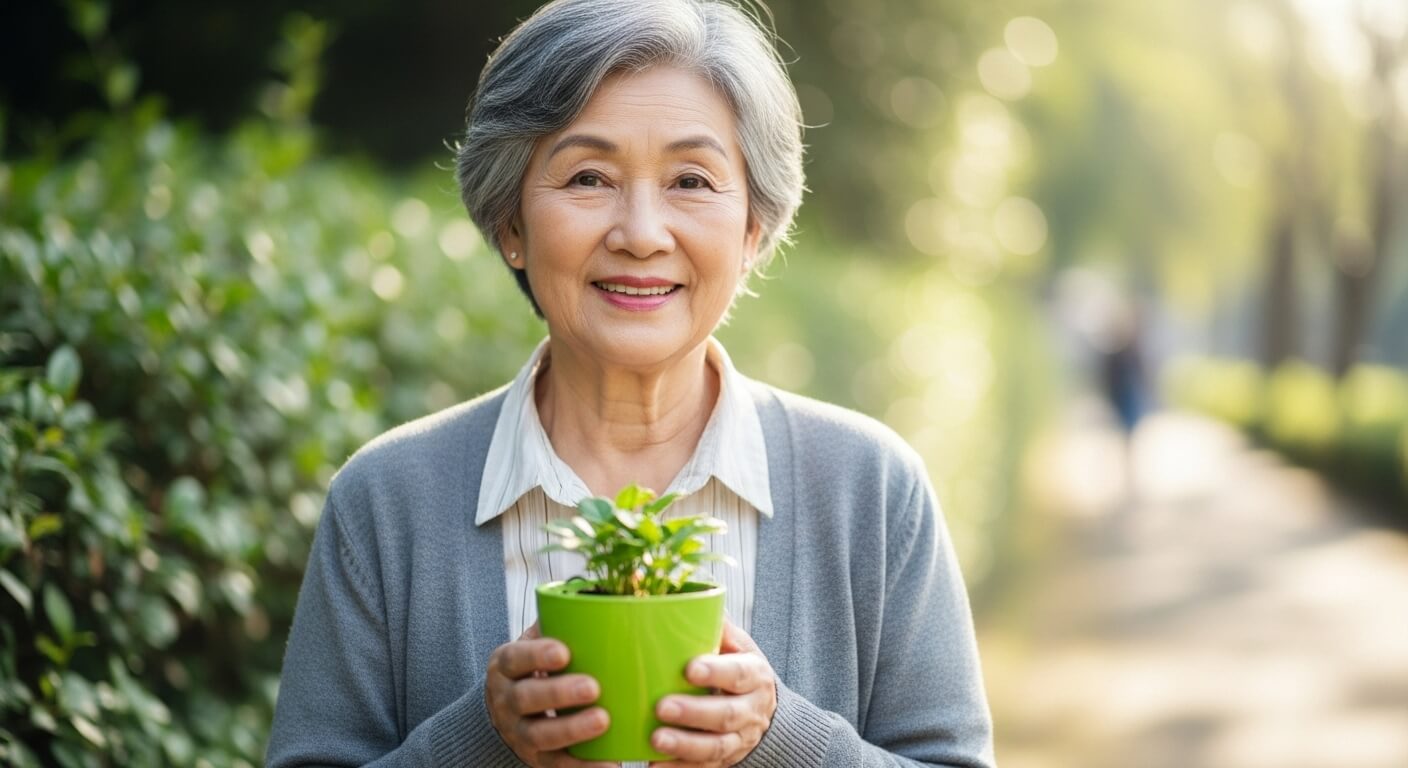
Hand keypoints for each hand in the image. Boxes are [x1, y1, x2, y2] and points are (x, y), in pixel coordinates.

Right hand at [485, 622, 616, 767]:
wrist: (504, 715)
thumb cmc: (532, 670)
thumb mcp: (532, 644)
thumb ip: (556, 624)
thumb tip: (598, 598)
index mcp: (506, 667)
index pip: (515, 659)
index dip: (537, 656)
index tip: (564, 651)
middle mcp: (506, 701)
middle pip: (526, 699)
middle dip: (559, 694)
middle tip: (592, 687)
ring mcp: (519, 733)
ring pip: (541, 735)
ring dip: (573, 730)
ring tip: (603, 720)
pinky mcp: (537, 760)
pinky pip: (558, 766)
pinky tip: (610, 763)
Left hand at [649, 620, 776, 766]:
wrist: (764, 712)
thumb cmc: (739, 670)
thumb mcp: (738, 646)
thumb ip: (717, 626)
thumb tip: (687, 596)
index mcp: (754, 676)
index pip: (739, 674)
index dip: (716, 672)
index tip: (689, 668)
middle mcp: (751, 710)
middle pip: (725, 715)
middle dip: (694, 712)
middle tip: (661, 706)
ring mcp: (738, 740)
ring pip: (715, 747)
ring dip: (684, 745)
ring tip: (655, 740)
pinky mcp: (724, 761)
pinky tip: (655, 766)